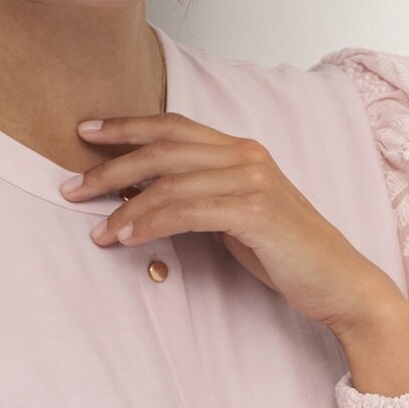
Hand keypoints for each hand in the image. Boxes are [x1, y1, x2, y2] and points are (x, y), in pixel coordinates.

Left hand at [59, 111, 402, 335]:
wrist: (338, 282)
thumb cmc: (283, 252)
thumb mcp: (234, 215)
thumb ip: (197, 197)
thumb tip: (142, 197)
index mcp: (240, 150)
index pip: (173, 126)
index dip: (127, 126)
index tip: (85, 131)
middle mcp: (246, 155)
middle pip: (162, 148)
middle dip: (109, 166)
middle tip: (70, 187)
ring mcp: (252, 180)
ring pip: (168, 182)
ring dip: (124, 207)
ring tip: (97, 231)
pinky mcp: (254, 211)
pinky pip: (186, 211)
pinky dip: (149, 223)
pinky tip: (126, 238)